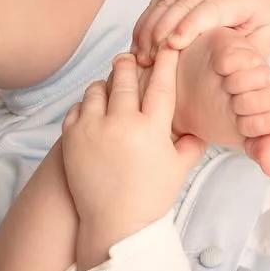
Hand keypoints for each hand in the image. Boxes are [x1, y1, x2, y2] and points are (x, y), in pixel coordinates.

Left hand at [61, 50, 205, 269]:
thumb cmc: (150, 198)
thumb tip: (198, 126)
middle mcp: (122, 123)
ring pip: (97, 89)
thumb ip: (191, 144)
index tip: (167, 46)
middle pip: (125, 77)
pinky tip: (95, 111)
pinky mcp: (72, 137)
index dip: (166, 61)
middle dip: (129, 64)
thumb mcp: (179, 169)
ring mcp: (93, 128)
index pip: (161, 84)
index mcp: (152, 129)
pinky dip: (86, 106)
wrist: (115, 224)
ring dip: (106, 85)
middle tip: (131, 58)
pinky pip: (77, 107)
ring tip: (112, 89)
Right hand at [132, 0, 269, 64]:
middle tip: (149, 59)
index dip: (189, 26)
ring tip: (140, 54)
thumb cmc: (266, 25)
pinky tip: (139, 41)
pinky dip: (148, 19)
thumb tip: (219, 64)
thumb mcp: (265, 41)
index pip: (210, 8)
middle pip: (182, 1)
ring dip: (149, 26)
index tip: (172, 46)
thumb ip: (242, 51)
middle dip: (162, 30)